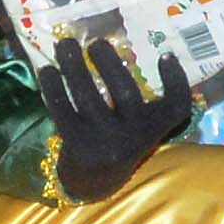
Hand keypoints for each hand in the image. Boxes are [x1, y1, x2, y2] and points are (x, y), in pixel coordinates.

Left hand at [38, 37, 193, 201]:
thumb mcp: (140, 123)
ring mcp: (105, 142)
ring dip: (74, 67)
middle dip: (109, 63)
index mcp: (154, 127)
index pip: (177, 107)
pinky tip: (47, 70)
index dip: (176, 81)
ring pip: (88, 98)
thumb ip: (144, 95)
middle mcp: (133, 136)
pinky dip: (53, 88)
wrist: (96, 181)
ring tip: (64, 45)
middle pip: (126, 93)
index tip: (166, 54)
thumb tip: (131, 46)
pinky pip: (63, 111)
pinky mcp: (77, 145)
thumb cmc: (120, 137)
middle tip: (94, 42)